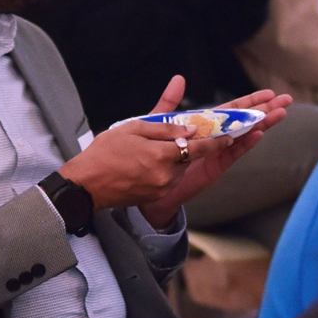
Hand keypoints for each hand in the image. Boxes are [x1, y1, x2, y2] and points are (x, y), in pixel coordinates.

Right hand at [57, 76, 236, 210]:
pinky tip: (152, 161)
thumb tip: (191, 122)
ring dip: (180, 157)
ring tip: (161, 147)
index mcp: (163, 155)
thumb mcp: (132, 128)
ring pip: (181, 167)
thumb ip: (164, 123)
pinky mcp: (156, 195)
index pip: (200, 146)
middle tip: (202, 134)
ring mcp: (162, 187)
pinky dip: (168, 167)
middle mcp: (167, 174)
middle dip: (198, 145)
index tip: (231, 133)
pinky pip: (170, 178)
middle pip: (192, 157)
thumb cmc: (105, 153)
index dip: (218, 139)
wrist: (86, 185)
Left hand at [137, 86, 292, 225]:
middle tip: (287, 100)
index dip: (250, 101)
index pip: (233, 110)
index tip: (269, 93)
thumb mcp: (160, 124)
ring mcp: (218, 152)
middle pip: (245, 120)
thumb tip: (179, 78)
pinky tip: (260, 134)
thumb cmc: (156, 154)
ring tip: (281, 114)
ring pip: (245, 135)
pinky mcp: (216, 166)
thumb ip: (169, 102)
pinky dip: (246, 143)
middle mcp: (216, 138)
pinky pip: (234, 153)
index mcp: (206, 126)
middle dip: (266, 110)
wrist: (152, 185)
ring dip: (263, 124)